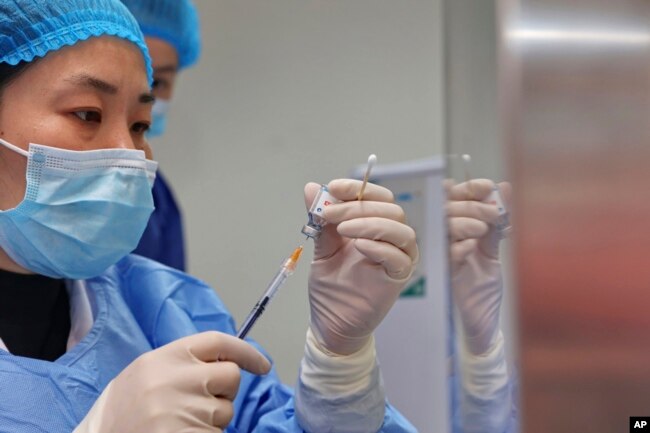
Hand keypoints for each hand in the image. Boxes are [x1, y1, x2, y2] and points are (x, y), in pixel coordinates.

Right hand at [76, 332, 270, 432]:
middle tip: (200, 404)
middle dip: (225, 391)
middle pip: (230, 375)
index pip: (217, 341)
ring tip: (179, 424)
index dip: (246, 351)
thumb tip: (225, 361)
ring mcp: (184, 412)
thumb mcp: (145, 373)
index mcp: (163, 358)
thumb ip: (182, 363)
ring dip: (212, 420)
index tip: (262, 364)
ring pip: (226, 410)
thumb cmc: (122, 412)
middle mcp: (175, 380)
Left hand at [304, 179, 418, 355]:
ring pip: (399, 229)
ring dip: (370, 223)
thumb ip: (321, 219)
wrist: (332, 322)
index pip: (377, 196)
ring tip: (343, 229)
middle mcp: (390, 238)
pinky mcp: (398, 277)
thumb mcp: (323, 246)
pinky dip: (379, 246)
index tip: (333, 188)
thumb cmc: (331, 286)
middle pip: (389, 209)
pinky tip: (359, 245)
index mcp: (374, 225)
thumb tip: (311, 188)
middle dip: (357, 206)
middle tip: (330, 213)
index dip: (357, 188)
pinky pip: (399, 256)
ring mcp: (397, 257)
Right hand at [447, 179, 510, 354]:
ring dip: (466, 223)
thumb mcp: (494, 249)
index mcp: (460, 227)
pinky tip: (472, 248)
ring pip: (446, 226)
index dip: (470, 188)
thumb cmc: (485, 285)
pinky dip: (460, 246)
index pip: (457, 197)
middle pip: (449, 208)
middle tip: (494, 214)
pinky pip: (447, 252)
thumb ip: (498, 221)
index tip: (487, 187)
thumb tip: (504, 188)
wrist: (483, 318)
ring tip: (483, 231)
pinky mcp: (445, 272)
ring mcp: (444, 254)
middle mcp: (448, 238)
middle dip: (474, 206)